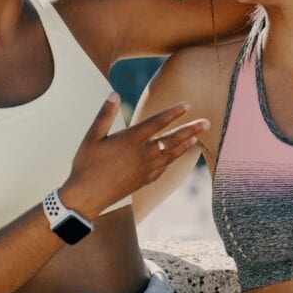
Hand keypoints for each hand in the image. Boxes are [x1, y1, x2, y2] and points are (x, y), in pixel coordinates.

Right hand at [61, 93, 208, 215]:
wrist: (86, 198)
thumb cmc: (86, 165)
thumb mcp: (91, 137)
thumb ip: (104, 115)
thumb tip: (114, 94)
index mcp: (130, 140)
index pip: (157, 122)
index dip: (173, 112)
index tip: (187, 104)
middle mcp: (142, 154)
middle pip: (172, 139)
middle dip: (191, 129)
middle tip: (207, 122)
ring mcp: (145, 169)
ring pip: (171, 155)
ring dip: (186, 145)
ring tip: (197, 137)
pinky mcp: (144, 181)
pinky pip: (164, 168)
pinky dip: (173, 160)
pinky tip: (177, 156)